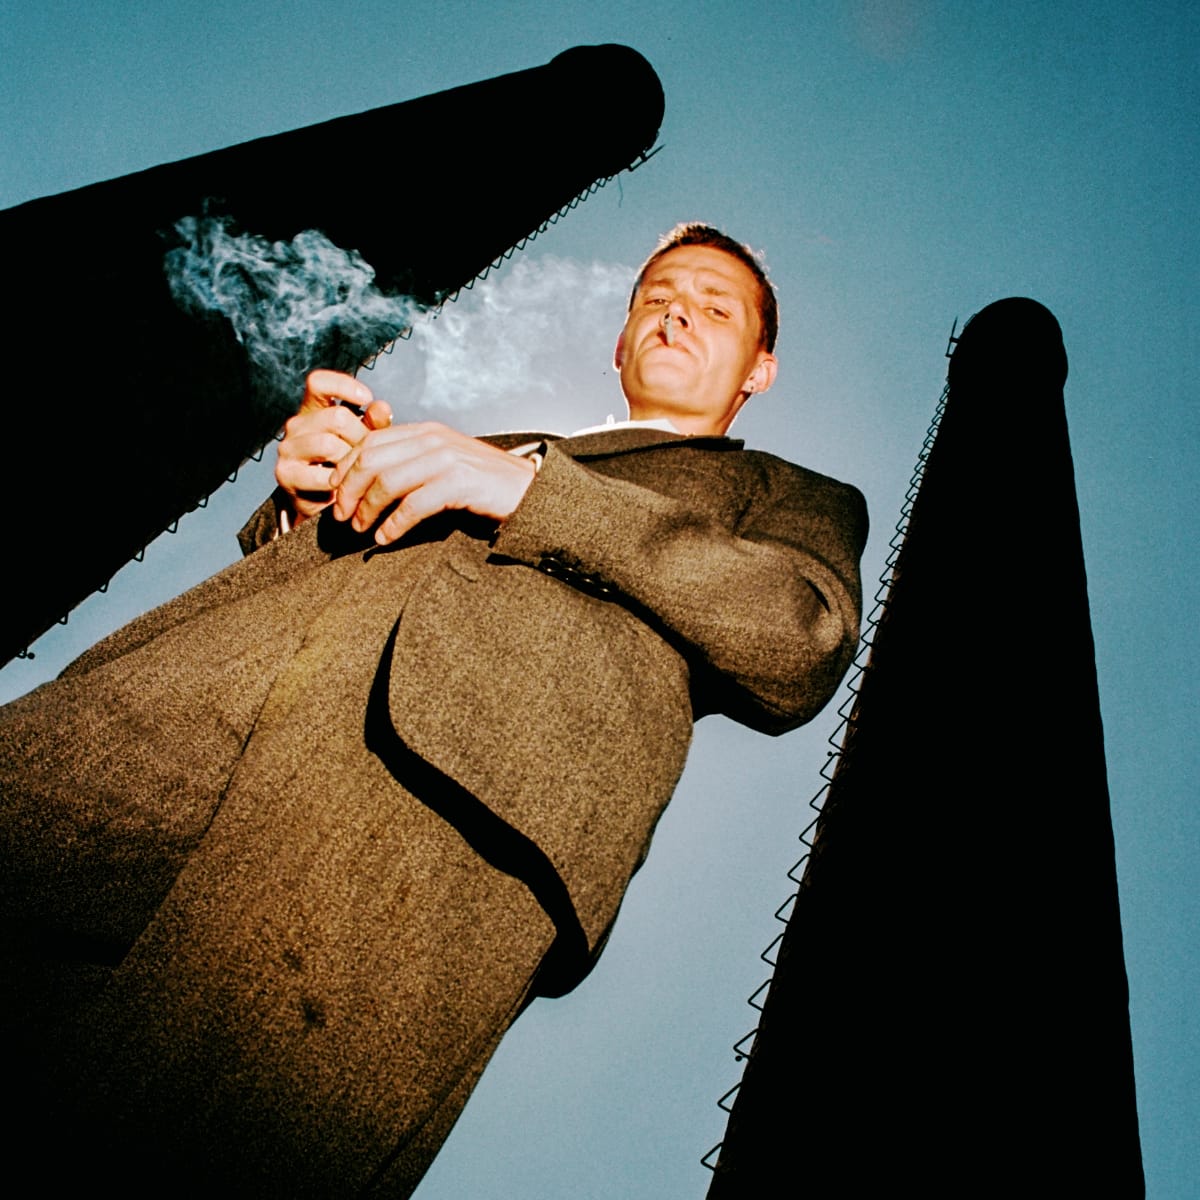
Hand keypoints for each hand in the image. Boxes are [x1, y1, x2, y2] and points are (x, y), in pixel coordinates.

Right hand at [275, 370, 392, 523]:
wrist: (325, 505)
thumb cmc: (347, 465)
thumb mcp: (363, 440)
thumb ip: (373, 422)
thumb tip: (383, 408)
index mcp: (313, 409)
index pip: (318, 382)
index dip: (343, 385)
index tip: (367, 397)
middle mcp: (296, 425)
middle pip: (336, 417)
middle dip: (361, 437)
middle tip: (370, 455)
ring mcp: (287, 449)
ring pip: (328, 445)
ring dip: (351, 462)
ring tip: (358, 474)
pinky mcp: (286, 475)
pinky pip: (322, 476)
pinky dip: (341, 485)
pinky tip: (347, 490)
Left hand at [329, 421, 536, 544]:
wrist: (529, 491)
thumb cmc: (484, 486)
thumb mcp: (444, 465)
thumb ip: (413, 466)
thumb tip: (372, 485)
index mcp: (425, 432)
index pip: (370, 442)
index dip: (346, 468)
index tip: (336, 494)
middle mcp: (432, 439)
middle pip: (371, 459)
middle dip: (349, 490)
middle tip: (342, 517)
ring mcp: (446, 459)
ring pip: (387, 481)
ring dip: (367, 509)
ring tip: (361, 531)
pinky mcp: (459, 482)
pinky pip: (414, 504)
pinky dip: (394, 524)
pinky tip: (385, 539)